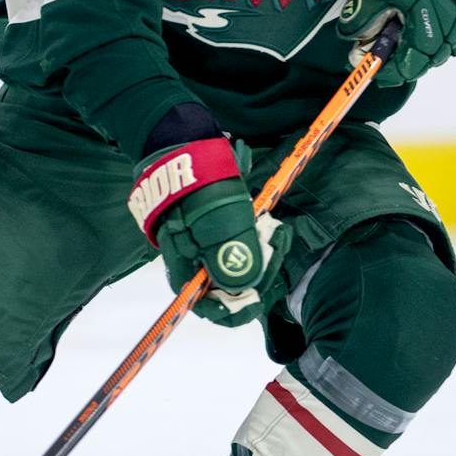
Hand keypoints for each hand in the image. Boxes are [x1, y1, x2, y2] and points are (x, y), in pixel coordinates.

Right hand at [129, 139, 290, 326]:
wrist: (180, 144)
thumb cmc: (200, 184)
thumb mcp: (221, 220)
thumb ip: (232, 255)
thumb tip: (243, 289)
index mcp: (184, 266)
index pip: (206, 308)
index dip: (234, 311)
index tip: (259, 297)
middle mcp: (191, 262)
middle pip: (227, 287)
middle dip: (257, 271)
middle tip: (275, 242)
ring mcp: (201, 245)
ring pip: (235, 265)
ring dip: (260, 253)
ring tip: (275, 229)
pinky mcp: (211, 229)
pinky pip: (236, 245)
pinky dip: (254, 239)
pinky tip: (267, 225)